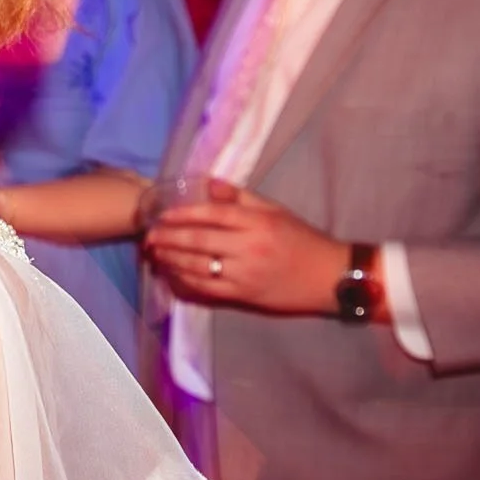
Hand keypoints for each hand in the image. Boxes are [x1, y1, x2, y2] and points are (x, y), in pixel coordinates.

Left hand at [144, 179, 351, 314]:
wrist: (330, 277)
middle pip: (199, 240)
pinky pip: (207, 289)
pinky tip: (173, 275)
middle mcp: (250, 247)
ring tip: (155, 255)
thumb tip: (208, 184)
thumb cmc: (303, 240)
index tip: (162, 216)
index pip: (212, 214)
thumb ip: (241, 197)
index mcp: (258, 222)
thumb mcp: (276, 211)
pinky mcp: (244, 296)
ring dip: (171, 261)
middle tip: (148, 237)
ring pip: (198, 267)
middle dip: (168, 239)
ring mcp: (245, 273)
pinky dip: (186, 281)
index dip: (183, 214)